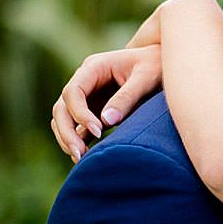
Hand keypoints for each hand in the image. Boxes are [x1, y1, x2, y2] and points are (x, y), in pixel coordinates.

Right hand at [50, 44, 163, 161]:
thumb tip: (106, 121)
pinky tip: (85, 157)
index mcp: (94, 67)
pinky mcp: (91, 111)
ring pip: (63, 119)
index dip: (80, 114)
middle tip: (80, 154)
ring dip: (67, 139)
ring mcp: (86, 97)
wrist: (161, 65)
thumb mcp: (146, 78)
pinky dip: (76, 141)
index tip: (98, 131)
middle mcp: (84, 81)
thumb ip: (127, 97)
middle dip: (66, 132)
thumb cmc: (155, 66)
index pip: (73, 92)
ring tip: (81, 159)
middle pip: (61, 108)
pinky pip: (75, 128)